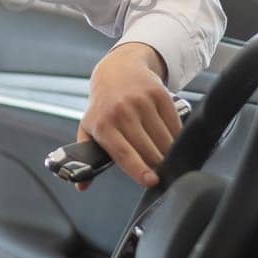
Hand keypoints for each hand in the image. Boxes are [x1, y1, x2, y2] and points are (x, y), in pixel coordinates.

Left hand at [77, 42, 180, 187]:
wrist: (118, 70)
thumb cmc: (103, 106)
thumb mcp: (89, 128)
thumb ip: (87, 158)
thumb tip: (81, 186)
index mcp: (102, 125)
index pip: (123, 153)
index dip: (139, 170)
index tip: (151, 182)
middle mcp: (122, 112)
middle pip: (147, 149)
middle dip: (157, 164)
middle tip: (160, 172)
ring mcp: (141, 101)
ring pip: (164, 139)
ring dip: (168, 152)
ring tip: (166, 157)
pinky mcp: (159, 94)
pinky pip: (174, 124)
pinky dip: (176, 136)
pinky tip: (172, 140)